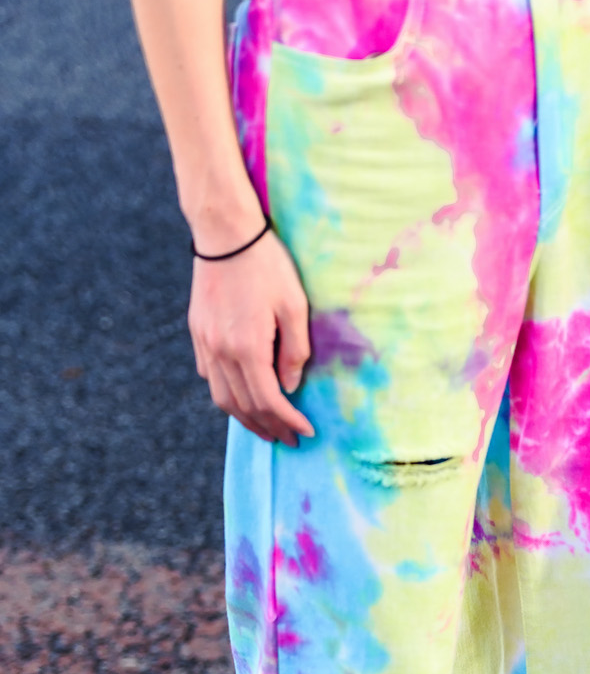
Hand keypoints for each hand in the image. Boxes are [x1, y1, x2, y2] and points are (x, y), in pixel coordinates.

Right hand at [188, 227, 314, 445]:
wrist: (225, 233)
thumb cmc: (267, 265)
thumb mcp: (294, 306)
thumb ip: (296, 351)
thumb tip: (290, 387)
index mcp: (247, 348)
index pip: (269, 401)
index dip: (288, 421)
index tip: (306, 432)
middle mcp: (221, 352)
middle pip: (245, 407)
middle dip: (270, 428)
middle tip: (290, 440)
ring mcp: (206, 344)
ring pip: (223, 398)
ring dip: (246, 420)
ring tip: (267, 430)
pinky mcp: (198, 335)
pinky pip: (211, 379)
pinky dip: (228, 398)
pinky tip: (244, 401)